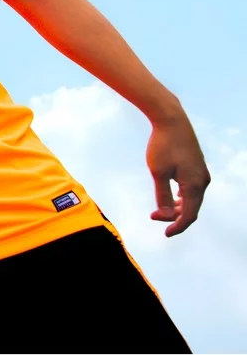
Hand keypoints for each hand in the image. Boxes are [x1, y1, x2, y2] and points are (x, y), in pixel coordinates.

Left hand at [147, 115, 210, 236]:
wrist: (171, 120)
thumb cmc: (162, 145)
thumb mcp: (158, 172)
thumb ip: (162, 196)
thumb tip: (166, 215)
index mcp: (194, 185)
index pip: (189, 215)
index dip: (178, 227)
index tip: (165, 234)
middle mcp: (202, 181)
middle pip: (191, 208)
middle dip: (174, 216)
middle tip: (153, 215)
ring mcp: (201, 173)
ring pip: (192, 198)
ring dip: (177, 207)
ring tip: (158, 209)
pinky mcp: (197, 166)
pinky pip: (192, 188)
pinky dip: (181, 197)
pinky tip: (171, 196)